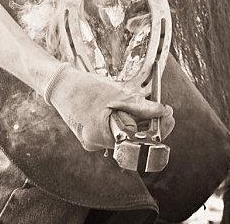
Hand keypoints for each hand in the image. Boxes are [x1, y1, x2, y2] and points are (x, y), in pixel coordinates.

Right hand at [46, 64, 174, 150]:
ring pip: (123, 135)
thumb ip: (140, 106)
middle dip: (148, 124)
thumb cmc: (85, 87)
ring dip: (135, 121)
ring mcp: (92, 141)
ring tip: (141, 105)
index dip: (158, 129)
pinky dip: (121, 120)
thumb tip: (163, 111)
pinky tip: (122, 107)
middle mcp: (97, 144)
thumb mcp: (116, 93)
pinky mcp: (89, 135)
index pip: (140, 141)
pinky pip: (112, 131)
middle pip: (133, 139)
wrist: (59, 84)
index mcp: (104, 136)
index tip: (170, 116)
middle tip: (163, 110)